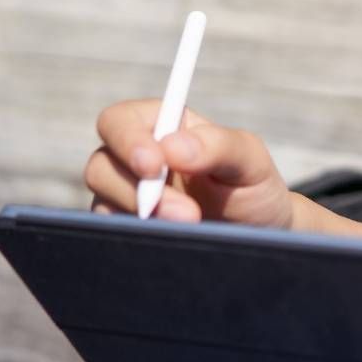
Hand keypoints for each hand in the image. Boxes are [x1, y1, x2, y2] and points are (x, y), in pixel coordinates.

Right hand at [82, 99, 293, 227]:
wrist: (261, 234)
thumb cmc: (253, 187)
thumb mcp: (250, 159)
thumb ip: (218, 145)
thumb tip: (172, 147)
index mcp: (162, 125)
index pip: (119, 120)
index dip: (127, 140)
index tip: (154, 166)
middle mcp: (136, 158)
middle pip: (100, 165)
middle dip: (136, 190)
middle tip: (186, 212)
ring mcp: (127, 196)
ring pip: (102, 202)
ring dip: (141, 217)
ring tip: (191, 226)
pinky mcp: (128, 229)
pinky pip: (112, 234)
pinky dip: (136, 237)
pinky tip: (169, 241)